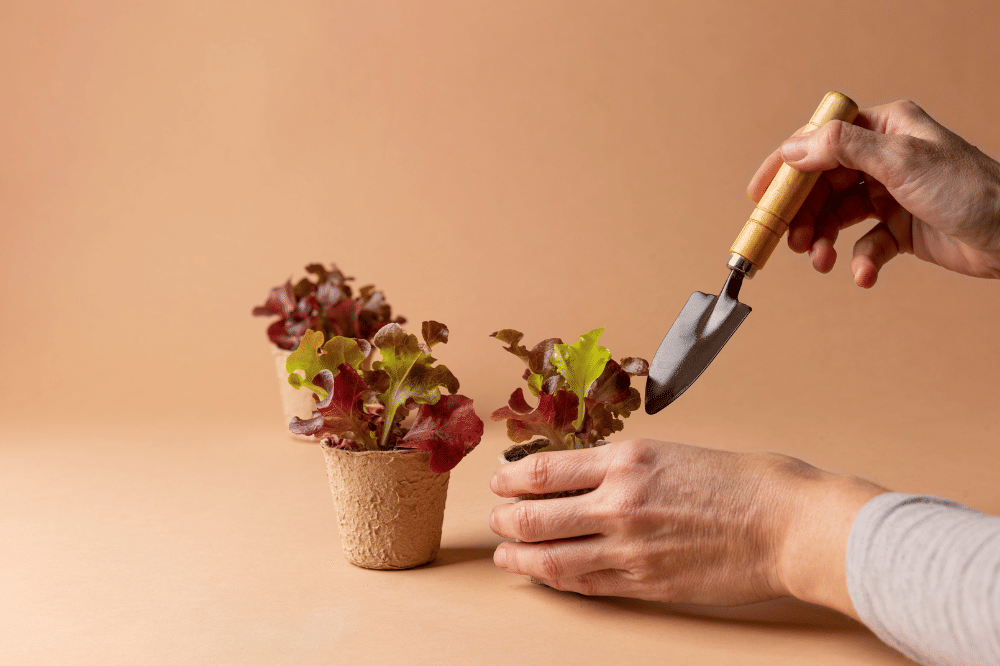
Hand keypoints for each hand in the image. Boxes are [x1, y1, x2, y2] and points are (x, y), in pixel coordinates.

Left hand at [489, 439, 882, 616]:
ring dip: (520, 557)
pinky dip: (559, 581)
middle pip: (534, 517)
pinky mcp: (646, 583)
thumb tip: (582, 477)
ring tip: (507, 556)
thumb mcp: (672, 452)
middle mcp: (619, 502)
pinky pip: (587, 585)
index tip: (498, 482)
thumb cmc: (742, 481)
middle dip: (505, 521)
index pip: (543, 471)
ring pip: (551, 558)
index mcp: (626, 459)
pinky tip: (548, 576)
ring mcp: (630, 547)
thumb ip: (623, 467)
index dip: (510, 480)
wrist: (787, 523)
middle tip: (496, 521)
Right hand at [748, 99, 999, 286]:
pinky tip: (864, 274)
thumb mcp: (901, 160)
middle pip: (822, 184)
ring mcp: (890, 194)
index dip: (785, 167)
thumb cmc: (970, 190)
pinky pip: (863, 244)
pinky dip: (858, 261)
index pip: (820, 141)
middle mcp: (884, 157)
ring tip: (820, 261)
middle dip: (803, 215)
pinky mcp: (899, 229)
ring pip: (837, 216)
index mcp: (884, 128)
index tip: (760, 195)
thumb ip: (841, 149)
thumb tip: (793, 148)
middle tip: (790, 241)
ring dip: (824, 240)